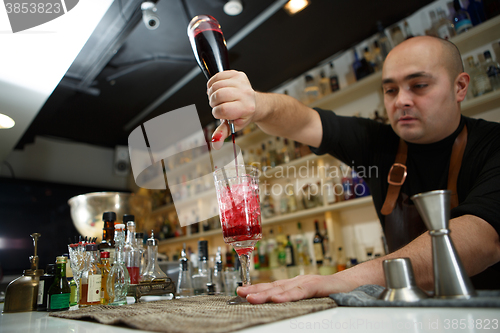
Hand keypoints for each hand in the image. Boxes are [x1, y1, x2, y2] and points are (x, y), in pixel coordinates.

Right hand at [207, 70, 256, 148]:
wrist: (255, 104)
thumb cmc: (243, 115)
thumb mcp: (234, 126)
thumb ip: (223, 133)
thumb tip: (215, 143)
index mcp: (246, 108)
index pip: (222, 109)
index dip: (217, 112)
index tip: (221, 113)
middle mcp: (246, 94)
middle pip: (218, 95)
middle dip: (213, 102)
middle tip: (218, 105)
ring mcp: (242, 82)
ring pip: (216, 85)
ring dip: (212, 93)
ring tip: (218, 98)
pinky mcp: (238, 74)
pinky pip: (217, 76)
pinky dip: (213, 83)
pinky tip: (218, 89)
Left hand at [236, 274, 356, 303]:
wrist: (355, 284)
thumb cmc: (333, 291)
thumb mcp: (310, 296)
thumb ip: (295, 298)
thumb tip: (277, 305)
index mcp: (296, 284)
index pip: (272, 286)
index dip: (256, 288)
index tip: (241, 291)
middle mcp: (299, 281)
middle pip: (274, 286)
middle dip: (255, 290)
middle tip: (239, 293)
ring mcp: (308, 282)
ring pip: (284, 288)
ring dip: (266, 293)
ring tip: (250, 297)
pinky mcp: (318, 286)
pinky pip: (301, 292)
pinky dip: (289, 295)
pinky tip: (277, 298)